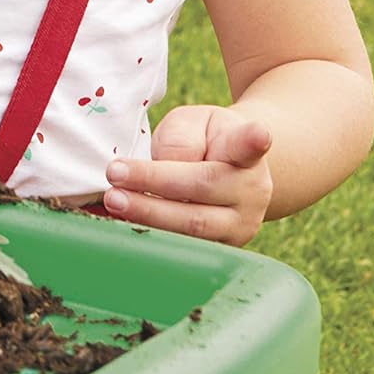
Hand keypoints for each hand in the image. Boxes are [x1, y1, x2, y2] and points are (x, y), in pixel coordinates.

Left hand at [102, 104, 272, 245]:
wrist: (230, 172)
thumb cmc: (206, 141)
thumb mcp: (195, 123)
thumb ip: (182, 140)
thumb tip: (167, 168)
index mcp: (247, 154)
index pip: (248, 145)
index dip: (253, 141)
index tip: (259, 135)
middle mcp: (251, 193)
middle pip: (202, 190)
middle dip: (155, 186)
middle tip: (115, 177)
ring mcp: (240, 227)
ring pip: (192, 228)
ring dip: (148, 216)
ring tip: (114, 201)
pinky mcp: (221, 251)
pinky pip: (183, 246)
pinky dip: (149, 234)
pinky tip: (120, 222)